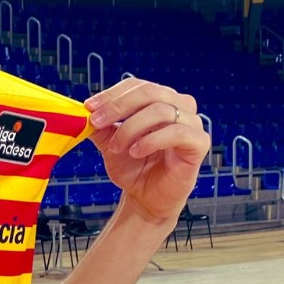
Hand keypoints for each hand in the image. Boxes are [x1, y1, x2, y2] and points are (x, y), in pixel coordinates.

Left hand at [85, 77, 209, 229]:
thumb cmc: (134, 168)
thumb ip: (100, 127)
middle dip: (118, 106)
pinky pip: (177, 133)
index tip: (89, 107)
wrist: (146, 198)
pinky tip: (135, 152)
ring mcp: (191, 123)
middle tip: (96, 121)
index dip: (112, 94)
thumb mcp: (110, 143)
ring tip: (116, 147)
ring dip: (131, 127)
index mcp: (159, 100)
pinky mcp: (199, 143)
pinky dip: (151, 140)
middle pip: (149, 92)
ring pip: (161, 110)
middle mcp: (178, 106)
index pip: (136, 86)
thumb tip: (84, 111)